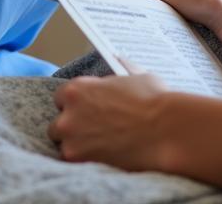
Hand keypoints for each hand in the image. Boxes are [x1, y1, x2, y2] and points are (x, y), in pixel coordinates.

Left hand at [50, 66, 173, 169]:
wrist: (163, 129)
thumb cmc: (153, 100)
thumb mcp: (137, 76)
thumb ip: (120, 71)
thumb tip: (118, 59)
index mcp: (79, 89)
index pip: (62, 97)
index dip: (75, 104)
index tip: (86, 109)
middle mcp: (69, 113)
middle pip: (58, 123)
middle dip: (73, 126)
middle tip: (93, 129)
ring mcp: (71, 138)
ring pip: (64, 145)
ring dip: (77, 145)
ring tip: (100, 145)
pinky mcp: (78, 159)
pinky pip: (75, 161)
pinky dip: (86, 159)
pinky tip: (104, 155)